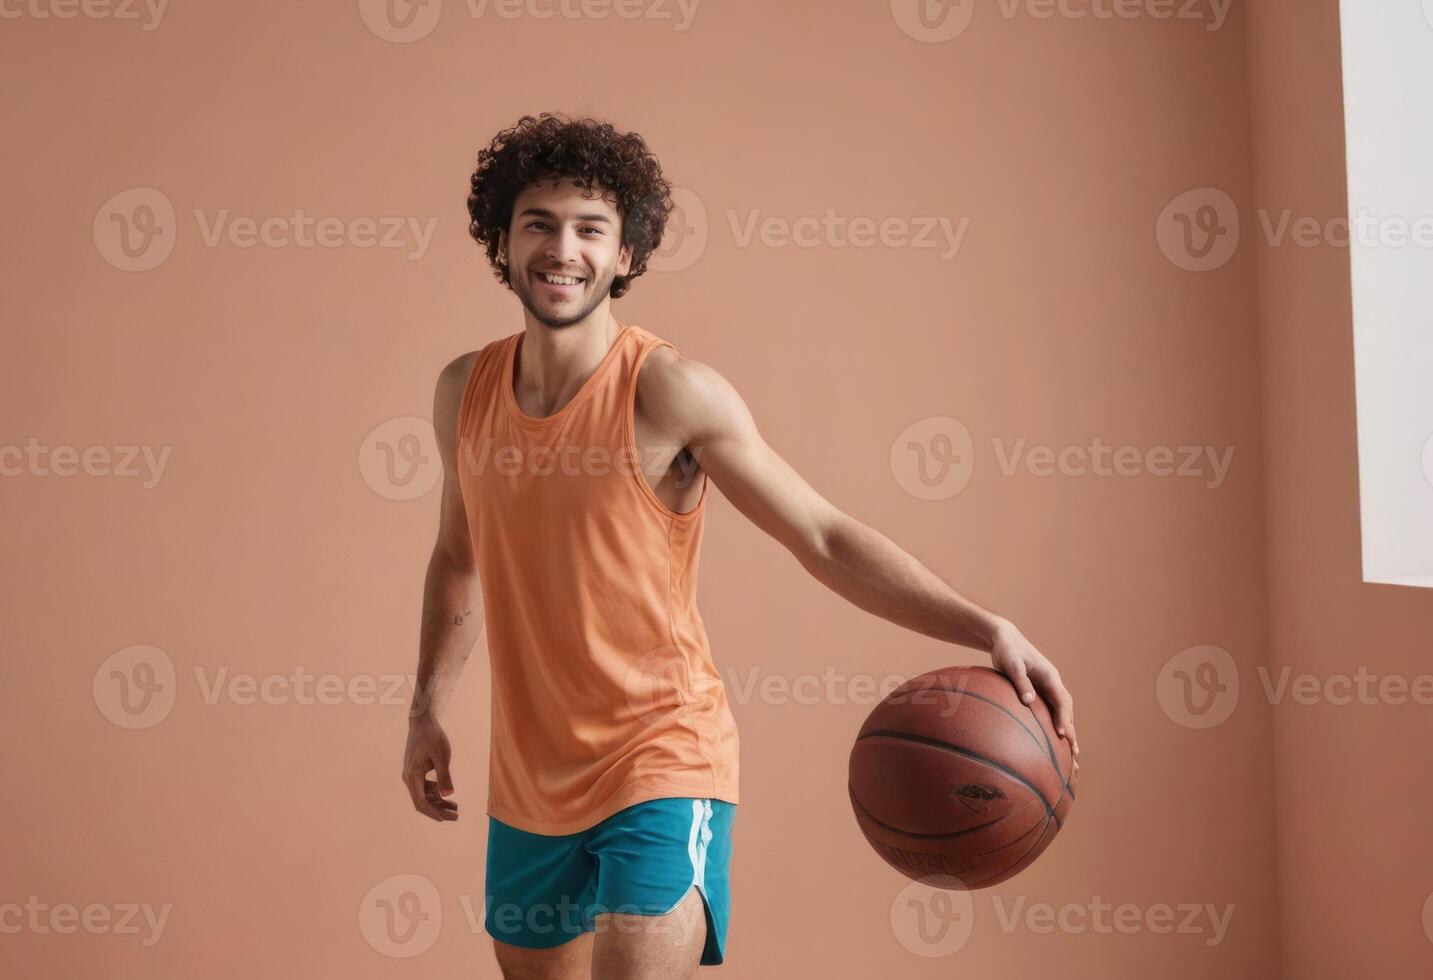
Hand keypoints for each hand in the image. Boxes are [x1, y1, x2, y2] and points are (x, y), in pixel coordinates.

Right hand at [402, 713, 459, 820]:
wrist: (423, 722)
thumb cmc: (432, 737)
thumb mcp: (441, 757)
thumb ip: (444, 777)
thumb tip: (449, 795)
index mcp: (412, 776)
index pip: (421, 802)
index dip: (434, 812)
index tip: (448, 818)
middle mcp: (409, 778)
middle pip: (422, 802)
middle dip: (438, 811)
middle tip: (456, 816)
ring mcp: (412, 775)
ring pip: (424, 796)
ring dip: (438, 803)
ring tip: (455, 808)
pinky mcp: (416, 771)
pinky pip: (425, 788)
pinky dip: (436, 793)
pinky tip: (448, 796)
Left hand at [988, 621, 1079, 770]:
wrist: (1004, 639)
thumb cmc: (1007, 650)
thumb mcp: (1012, 664)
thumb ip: (1021, 682)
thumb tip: (1029, 702)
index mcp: (1050, 676)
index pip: (1061, 701)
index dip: (1063, 718)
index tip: (1063, 735)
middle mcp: (1053, 682)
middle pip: (1067, 710)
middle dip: (1071, 731)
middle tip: (1074, 753)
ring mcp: (1049, 687)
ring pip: (1063, 711)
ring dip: (1068, 730)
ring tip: (1072, 753)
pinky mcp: (1041, 690)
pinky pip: (1053, 710)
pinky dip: (1058, 723)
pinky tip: (1057, 738)